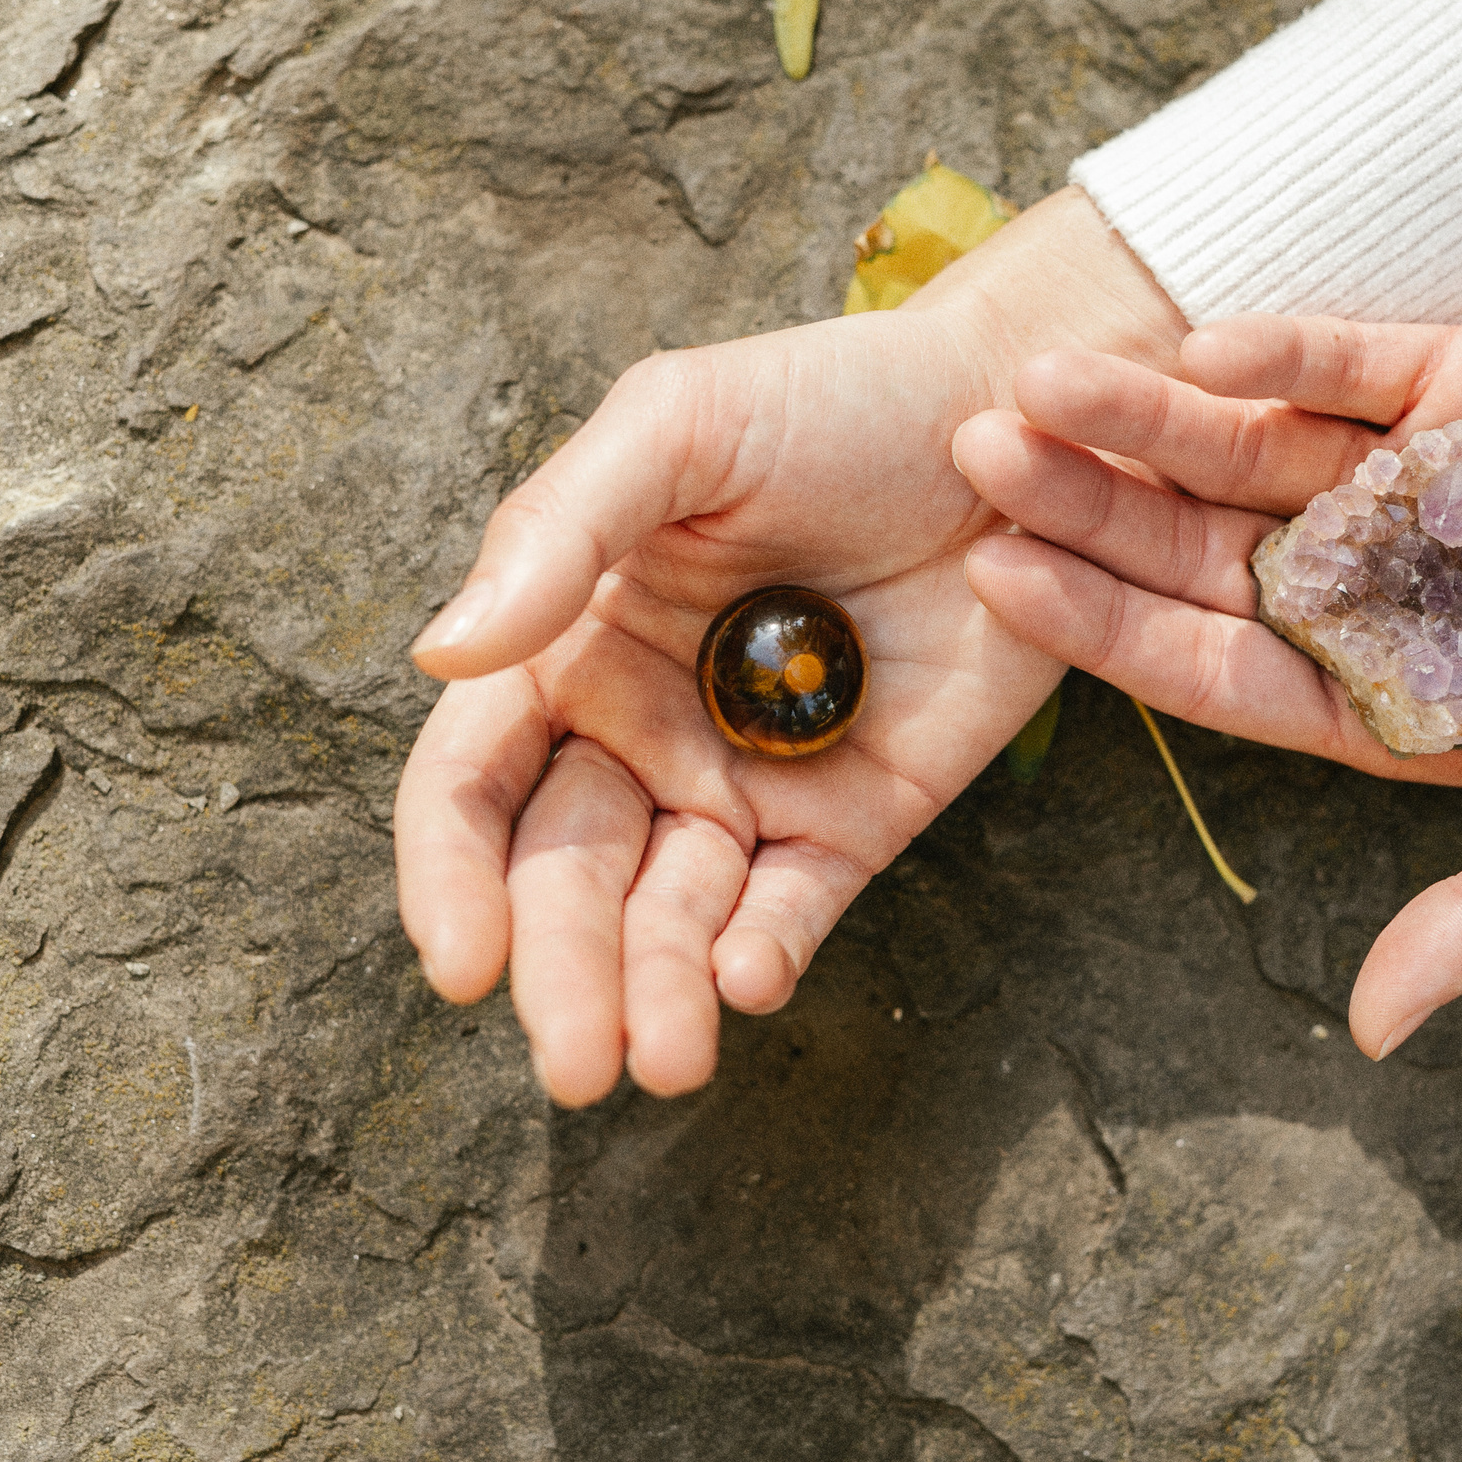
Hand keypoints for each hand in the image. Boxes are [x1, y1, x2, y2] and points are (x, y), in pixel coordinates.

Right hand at [393, 189, 1184, 1102]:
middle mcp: (644, 730)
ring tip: (664, 1058)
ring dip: (658, 992)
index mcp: (572, 644)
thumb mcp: (681, 426)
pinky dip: (766, 952)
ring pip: (675, 915)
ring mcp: (752, 779)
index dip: (454, 876)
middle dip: (564, 972)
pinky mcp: (860, 814)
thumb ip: (561, 531)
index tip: (462, 964)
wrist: (1020, 417)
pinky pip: (796, 906)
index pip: (477, 783)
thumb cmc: (831, 398)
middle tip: (577, 1063)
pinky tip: (748, 979)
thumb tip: (441, 655)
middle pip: (571, 875)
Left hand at [954, 314, 1461, 1057]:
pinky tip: (1185, 342)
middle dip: (1090, 507)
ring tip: (1040, 383)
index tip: (1003, 584)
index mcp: (1394, 694)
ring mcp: (1418, 475)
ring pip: (1248, 446)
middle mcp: (1382, 584)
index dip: (1108, 628)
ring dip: (1144, 417)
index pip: (1216, 665)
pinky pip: (1349, 357)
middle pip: (1201, 547)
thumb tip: (1371, 1032)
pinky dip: (1274, 349)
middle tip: (972, 461)